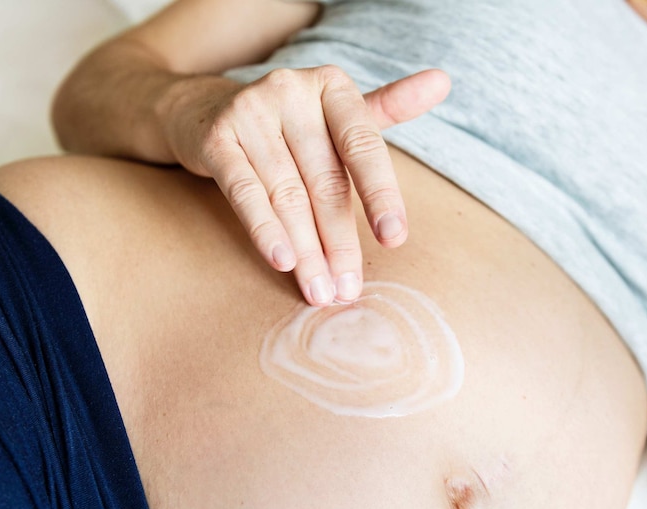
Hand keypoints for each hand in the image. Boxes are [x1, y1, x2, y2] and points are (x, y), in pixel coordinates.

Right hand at [162, 66, 450, 305]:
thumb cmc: (289, 123)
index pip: (363, 146)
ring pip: (287, 194)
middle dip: (338, 242)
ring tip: (320, 291)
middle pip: (324, 181)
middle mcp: (291, 91)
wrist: (203, 110)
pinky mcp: (216, 138)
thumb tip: (443, 81)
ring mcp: (249, 112)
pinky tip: (282, 262)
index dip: (380, 195)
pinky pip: (245, 192)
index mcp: (332, 87)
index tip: (394, 239)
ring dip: (306, 250)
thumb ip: (388, 107)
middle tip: (348, 290)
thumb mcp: (338, 112)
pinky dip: (264, 229)